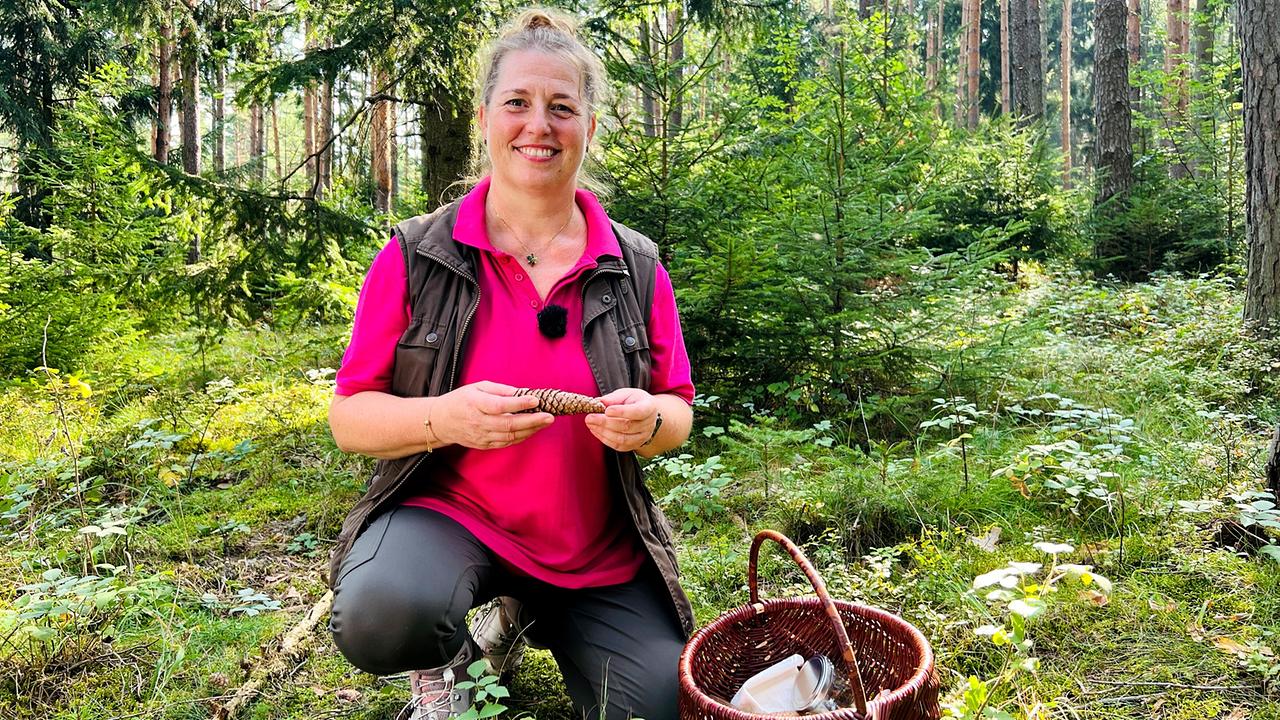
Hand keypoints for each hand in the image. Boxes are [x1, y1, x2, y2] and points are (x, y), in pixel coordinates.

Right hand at [432, 381, 553, 449]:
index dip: (519, 404)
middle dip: (532, 421)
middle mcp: (479, 422)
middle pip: (509, 424)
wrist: (440, 422)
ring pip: (510, 436)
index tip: (535, 400)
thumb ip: (499, 390)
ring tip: (545, 422)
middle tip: (549, 416)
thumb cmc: (460, 400)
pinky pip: (506, 443)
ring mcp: (482, 436)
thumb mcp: (477, 387)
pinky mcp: (484, 445)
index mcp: (475, 404)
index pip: (500, 406)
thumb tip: (520, 393)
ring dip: (530, 430)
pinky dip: (521, 437)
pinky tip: (532, 430)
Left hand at [585, 388, 658, 451]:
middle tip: (590, 418)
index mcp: (649, 407)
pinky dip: (605, 439)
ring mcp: (643, 437)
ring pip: (622, 439)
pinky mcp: (634, 445)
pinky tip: (596, 431)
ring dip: (603, 432)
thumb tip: (599, 402)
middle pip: (627, 426)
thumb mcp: (627, 393)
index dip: (622, 412)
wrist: (646, 414)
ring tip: (590, 424)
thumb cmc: (635, 401)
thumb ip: (613, 398)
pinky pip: (619, 446)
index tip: (606, 410)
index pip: (637, 411)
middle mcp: (648, 424)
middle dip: (605, 422)